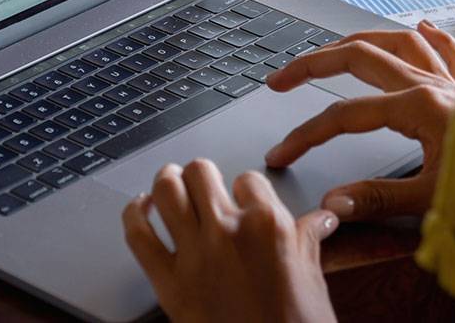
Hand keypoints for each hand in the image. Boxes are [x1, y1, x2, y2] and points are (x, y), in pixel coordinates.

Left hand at [122, 158, 339, 322]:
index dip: (245, 188)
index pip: (249, 179)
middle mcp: (228, 231)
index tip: (244, 198)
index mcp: (268, 226)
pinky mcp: (168, 283)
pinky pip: (138, 234)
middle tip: (202, 184)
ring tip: (170, 182)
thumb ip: (308, 241)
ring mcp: (194, 255)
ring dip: (166, 181)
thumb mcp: (313, 281)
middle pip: (201, 172)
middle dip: (201, 175)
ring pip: (166, 190)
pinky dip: (133, 214)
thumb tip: (321, 219)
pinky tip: (140, 208)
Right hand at [262, 19, 454, 221]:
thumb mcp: (434, 201)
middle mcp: (434, 83)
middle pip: (360, 57)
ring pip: (398, 41)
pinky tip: (422, 25)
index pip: (344, 116)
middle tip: (281, 77)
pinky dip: (431, 35)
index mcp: (417, 107)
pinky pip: (451, 46)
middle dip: (314, 63)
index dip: (306, 134)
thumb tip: (333, 202)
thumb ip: (379, 199)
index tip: (282, 152)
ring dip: (360, 41)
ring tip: (332, 49)